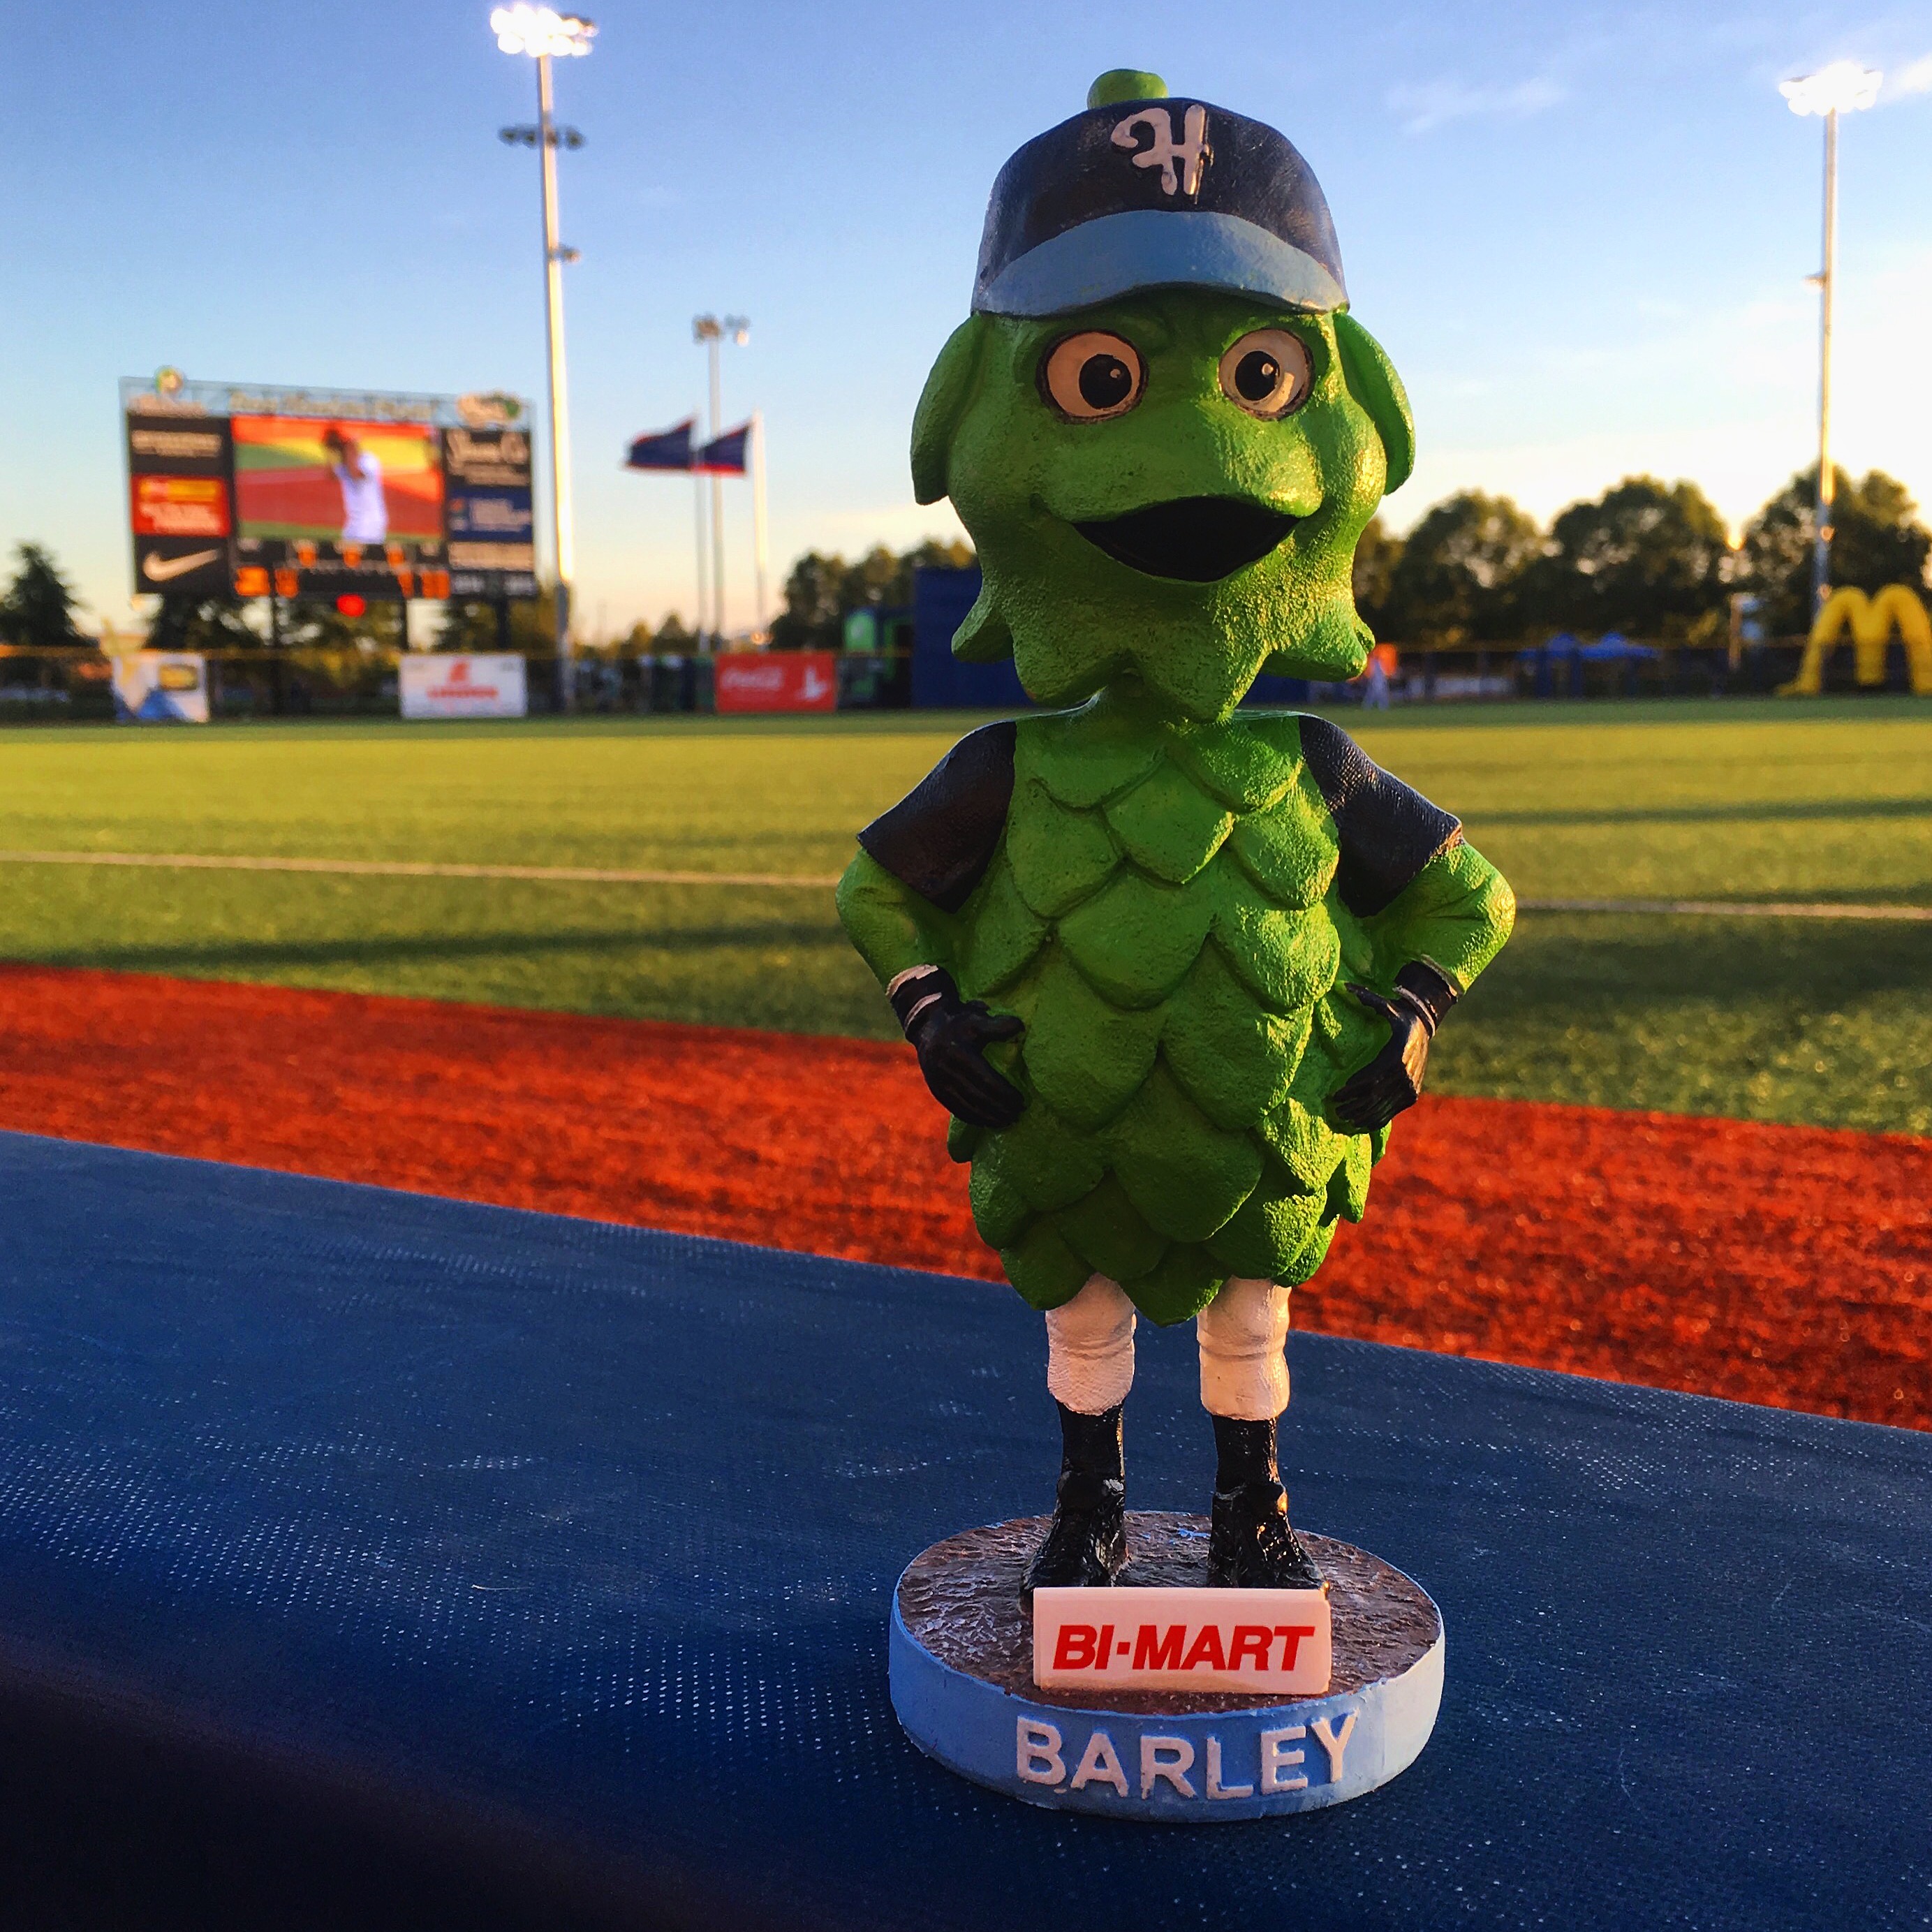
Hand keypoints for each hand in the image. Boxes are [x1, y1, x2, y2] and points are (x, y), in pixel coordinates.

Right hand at [888, 967, 1026, 1128]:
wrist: (927, 1026)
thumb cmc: (958, 1022)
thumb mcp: (976, 1018)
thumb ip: (998, 1025)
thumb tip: (1019, 1027)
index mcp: (959, 1053)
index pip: (986, 1080)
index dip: (1005, 1094)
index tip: (1021, 1100)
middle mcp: (946, 1070)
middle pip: (978, 1097)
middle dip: (1000, 1109)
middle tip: (1018, 1114)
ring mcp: (939, 1083)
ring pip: (967, 1107)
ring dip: (988, 1118)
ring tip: (1007, 1122)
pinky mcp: (936, 1090)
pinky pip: (956, 1109)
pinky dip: (973, 1118)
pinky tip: (987, 1122)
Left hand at [1331, 983, 1433, 1132]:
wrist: (1426, 1027)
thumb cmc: (1400, 1015)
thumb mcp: (1386, 1005)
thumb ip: (1365, 998)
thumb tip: (1343, 986)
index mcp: (1397, 1055)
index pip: (1370, 1079)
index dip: (1351, 1089)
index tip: (1335, 1094)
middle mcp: (1405, 1073)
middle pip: (1374, 1096)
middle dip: (1352, 1105)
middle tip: (1335, 1109)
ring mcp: (1410, 1086)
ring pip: (1382, 1107)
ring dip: (1361, 1116)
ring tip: (1343, 1118)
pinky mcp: (1413, 1094)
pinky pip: (1392, 1111)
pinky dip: (1375, 1120)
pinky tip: (1360, 1123)